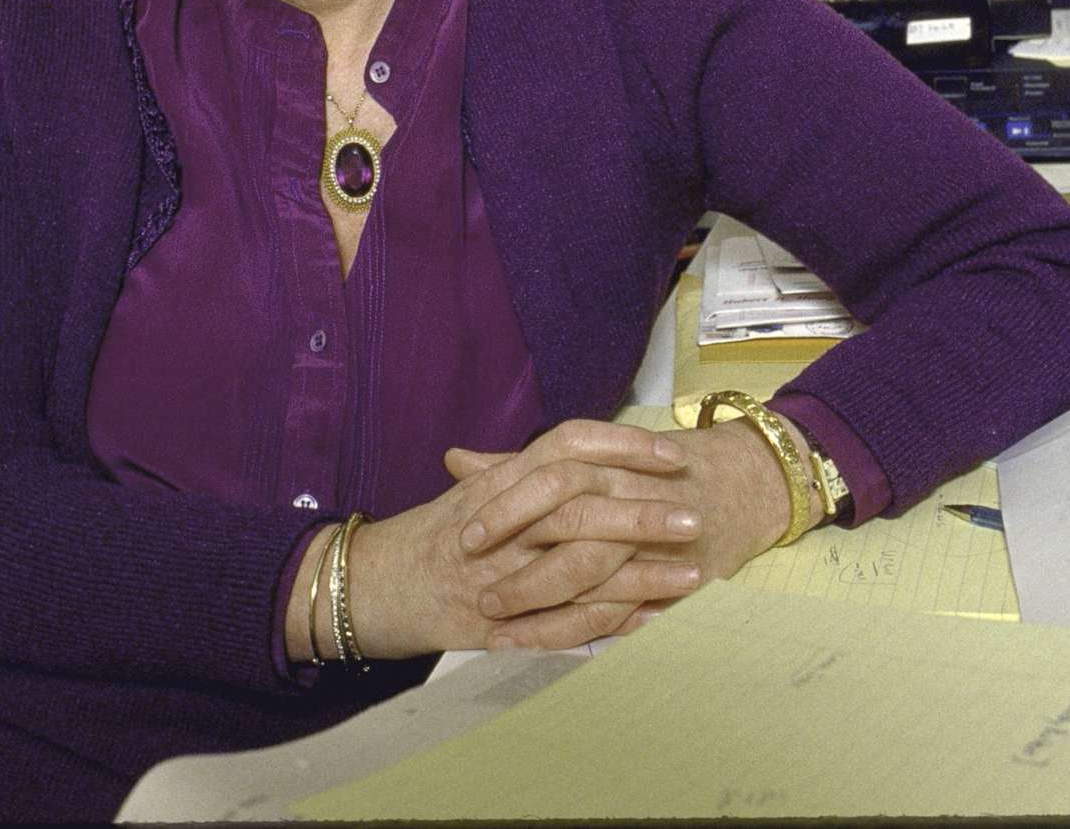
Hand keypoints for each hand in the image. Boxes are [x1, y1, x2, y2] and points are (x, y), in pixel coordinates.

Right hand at [329, 419, 702, 659]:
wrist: (374, 585)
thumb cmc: (431, 536)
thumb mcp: (477, 491)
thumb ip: (524, 468)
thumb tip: (579, 450)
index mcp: (503, 480)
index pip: (569, 444)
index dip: (623, 446)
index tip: (672, 454)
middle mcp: (504, 521)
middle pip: (583, 506)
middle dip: (644, 513)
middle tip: (695, 516)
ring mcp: (502, 573)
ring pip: (581, 568)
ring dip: (642, 574)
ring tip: (694, 574)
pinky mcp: (501, 621)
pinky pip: (564, 622)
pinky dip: (613, 623)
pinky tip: (654, 621)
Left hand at [445, 416, 798, 646]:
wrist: (735, 486)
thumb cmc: (646, 472)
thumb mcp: (584, 461)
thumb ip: (519, 465)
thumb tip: (455, 460)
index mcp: (604, 462)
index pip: (551, 476)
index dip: (506, 506)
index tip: (466, 535)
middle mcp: (628, 495)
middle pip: (570, 524)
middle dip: (522, 564)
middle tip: (477, 592)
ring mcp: (652, 540)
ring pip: (592, 574)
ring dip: (542, 608)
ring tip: (497, 632)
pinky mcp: (669, 578)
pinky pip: (617, 612)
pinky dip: (576, 631)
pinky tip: (539, 647)